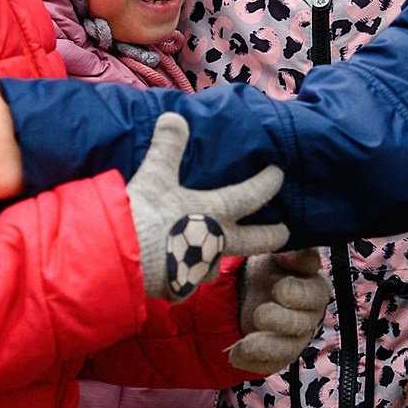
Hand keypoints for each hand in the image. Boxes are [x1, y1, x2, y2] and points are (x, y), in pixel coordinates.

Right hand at [127, 113, 288, 301]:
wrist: (122, 259)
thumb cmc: (145, 215)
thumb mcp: (155, 174)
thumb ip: (168, 147)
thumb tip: (174, 117)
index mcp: (216, 212)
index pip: (252, 195)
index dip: (268, 183)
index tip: (279, 174)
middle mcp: (217, 243)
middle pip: (256, 242)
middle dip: (273, 235)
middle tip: (285, 232)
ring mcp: (200, 270)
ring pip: (220, 265)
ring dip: (223, 257)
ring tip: (221, 252)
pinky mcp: (179, 290)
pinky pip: (188, 282)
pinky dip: (186, 275)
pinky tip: (180, 271)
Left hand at [228, 249, 329, 373]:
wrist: (253, 289)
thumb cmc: (270, 266)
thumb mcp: (274, 251)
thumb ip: (283, 249)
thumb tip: (288, 249)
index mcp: (313, 284)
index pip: (314, 291)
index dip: (299, 292)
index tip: (279, 288)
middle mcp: (310, 313)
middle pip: (303, 322)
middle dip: (283, 320)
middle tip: (261, 314)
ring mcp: (296, 337)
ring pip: (289, 348)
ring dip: (268, 346)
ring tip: (247, 343)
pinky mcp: (280, 355)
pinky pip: (270, 364)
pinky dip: (252, 361)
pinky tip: (236, 355)